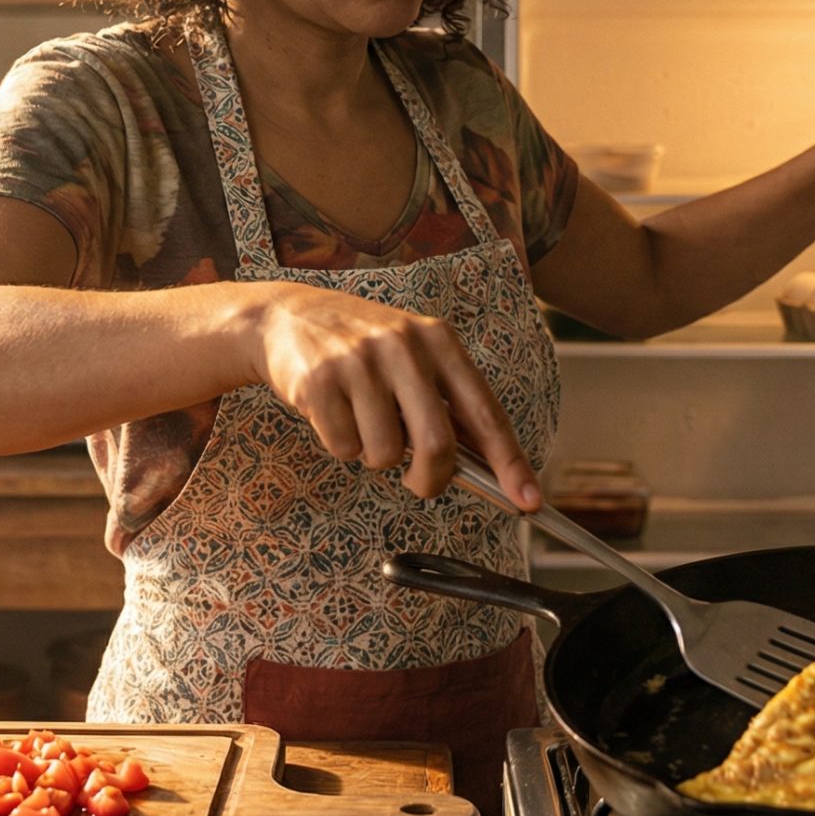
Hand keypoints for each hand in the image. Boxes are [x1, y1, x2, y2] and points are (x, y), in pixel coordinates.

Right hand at [243, 283, 540, 507]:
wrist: (287, 316)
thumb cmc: (362, 349)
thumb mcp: (413, 358)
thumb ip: (446, 404)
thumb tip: (486, 468)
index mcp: (438, 340)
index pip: (484, 412)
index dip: (509, 462)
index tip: (528, 499)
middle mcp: (403, 345)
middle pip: (436, 443)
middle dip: (431, 479)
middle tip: (419, 482)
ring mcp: (359, 360)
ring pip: (385, 453)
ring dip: (375, 457)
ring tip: (363, 423)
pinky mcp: (319, 379)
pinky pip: (344, 447)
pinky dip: (342, 446)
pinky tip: (334, 412)